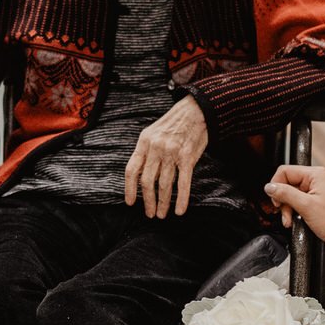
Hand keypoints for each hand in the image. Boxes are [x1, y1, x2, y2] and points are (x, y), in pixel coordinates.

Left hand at [124, 96, 208, 217]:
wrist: (195, 110)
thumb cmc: (173, 124)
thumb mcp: (153, 133)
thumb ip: (146, 152)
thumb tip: (141, 176)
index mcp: (144, 142)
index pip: (132, 170)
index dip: (129, 189)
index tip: (131, 203)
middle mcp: (156, 148)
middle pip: (147, 181)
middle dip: (148, 201)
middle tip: (150, 214)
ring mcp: (172, 153)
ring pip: (164, 185)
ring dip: (163, 203)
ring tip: (162, 214)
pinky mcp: (188, 157)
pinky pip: (183, 183)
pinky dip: (181, 199)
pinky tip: (180, 211)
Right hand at [264, 165, 324, 255]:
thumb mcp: (306, 206)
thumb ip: (285, 194)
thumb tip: (269, 187)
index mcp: (315, 174)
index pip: (284, 171)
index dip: (276, 186)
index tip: (276, 201)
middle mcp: (316, 180)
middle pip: (287, 184)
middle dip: (283, 201)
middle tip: (284, 214)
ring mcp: (317, 192)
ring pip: (291, 196)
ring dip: (287, 210)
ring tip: (290, 221)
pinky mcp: (317, 203)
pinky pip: (298, 204)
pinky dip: (294, 213)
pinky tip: (296, 222)